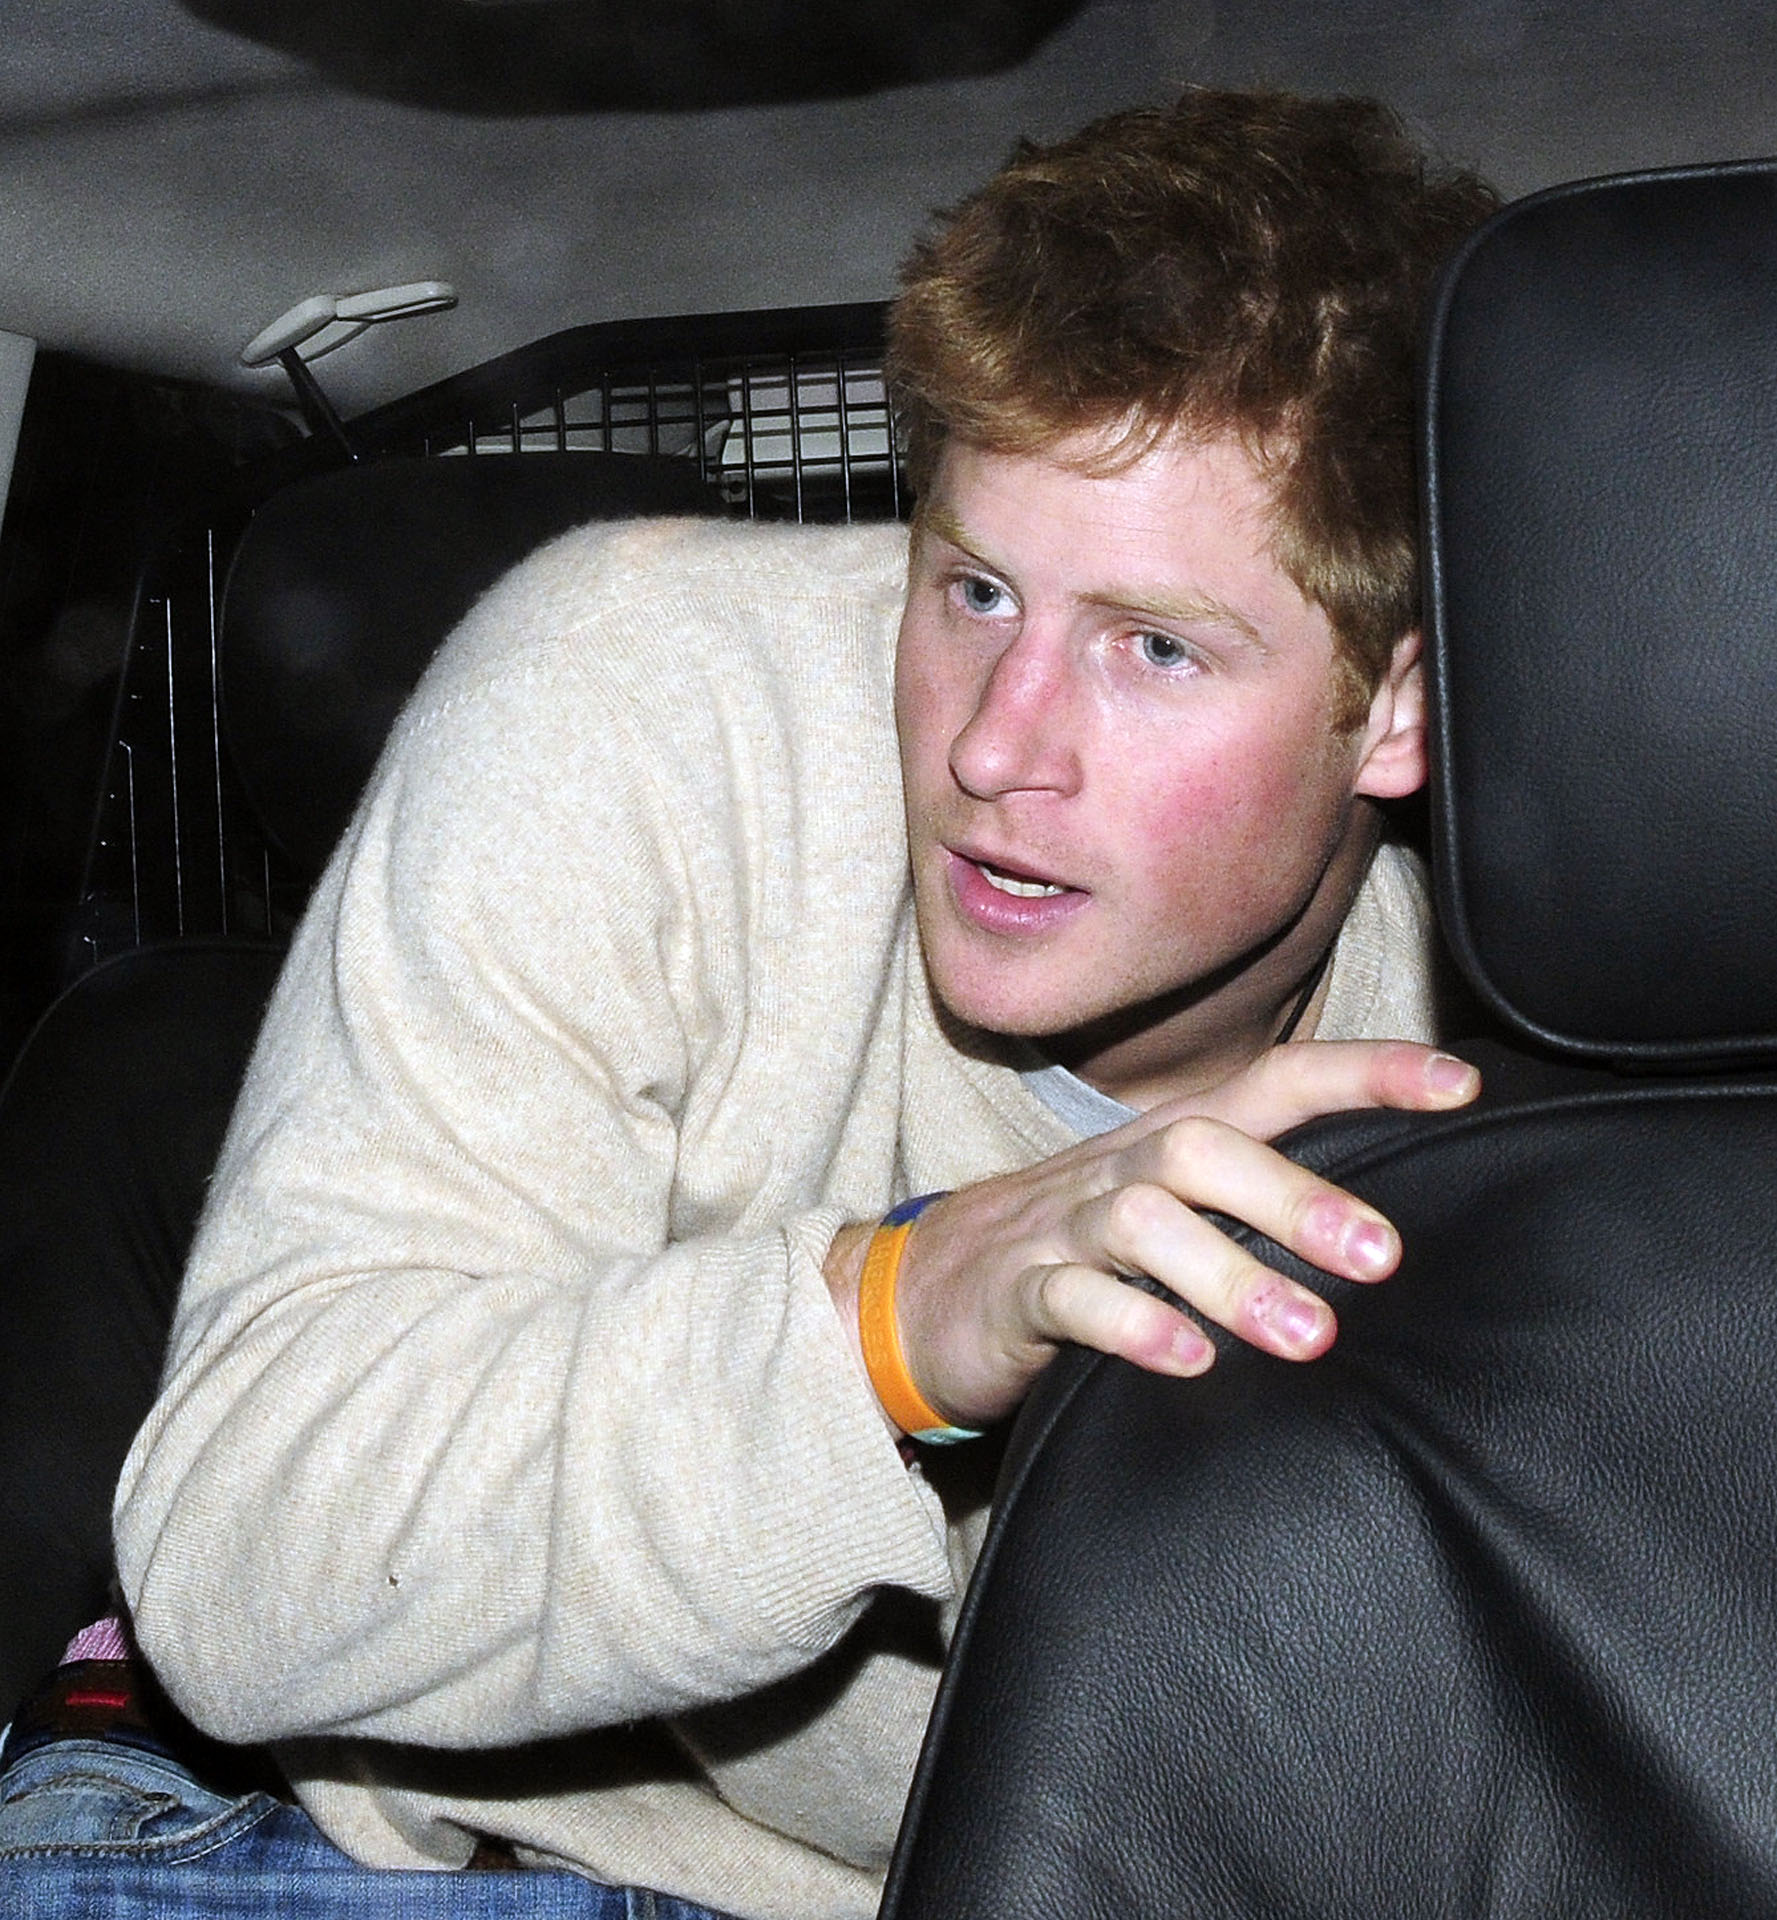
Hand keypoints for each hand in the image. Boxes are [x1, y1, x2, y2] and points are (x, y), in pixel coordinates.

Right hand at [827, 1041, 1479, 1433]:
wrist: (923, 1293)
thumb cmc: (1076, 1251)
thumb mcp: (1166, 1212)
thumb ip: (1256, 1207)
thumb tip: (1390, 1234)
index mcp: (1171, 1144)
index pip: (1275, 1084)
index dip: (1364, 1074)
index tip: (1458, 1086)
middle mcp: (1122, 1171)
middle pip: (1205, 1146)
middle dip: (1297, 1195)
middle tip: (1382, 1257)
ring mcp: (1064, 1229)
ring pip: (1144, 1221)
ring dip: (1230, 1271)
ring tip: (1308, 1334)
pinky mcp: (1016, 1294)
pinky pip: (1072, 1300)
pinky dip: (1133, 1325)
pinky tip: (1189, 1360)